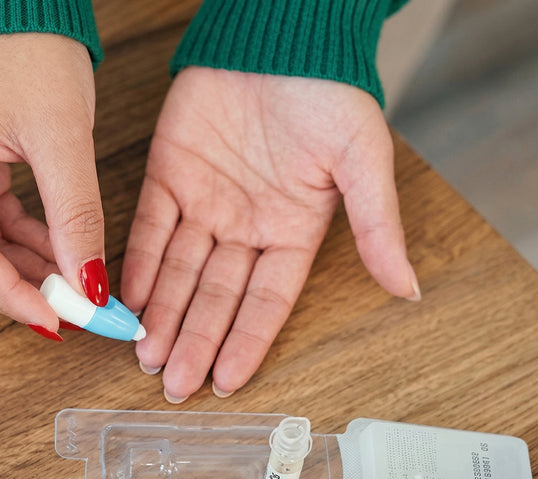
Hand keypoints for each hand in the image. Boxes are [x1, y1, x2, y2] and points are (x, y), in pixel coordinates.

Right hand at [0, 34, 107, 337]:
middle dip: (15, 291)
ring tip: (73, 284)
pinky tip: (57, 253)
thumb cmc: (28, 46)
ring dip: (19, 271)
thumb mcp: (62, 136)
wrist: (15, 1)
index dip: (11, 296)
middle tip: (72, 314)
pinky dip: (17, 243)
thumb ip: (75, 216)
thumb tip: (88, 286)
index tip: (59, 322)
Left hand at [122, 67, 419, 401]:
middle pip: (216, 295)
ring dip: (164, 313)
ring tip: (147, 355)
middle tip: (173, 385)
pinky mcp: (169, 172)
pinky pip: (152, 226)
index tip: (226, 383)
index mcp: (293, 230)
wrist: (281, 31)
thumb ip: (376, 226)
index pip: (266, 300)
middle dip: (195, 340)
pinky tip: (130, 297)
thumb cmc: (330, 92)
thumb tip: (407, 289)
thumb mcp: (363, 161)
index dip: (246, 341)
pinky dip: (141, 262)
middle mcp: (246, 226)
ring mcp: (206, 201)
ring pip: (180, 270)